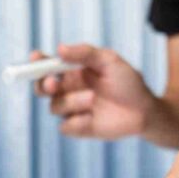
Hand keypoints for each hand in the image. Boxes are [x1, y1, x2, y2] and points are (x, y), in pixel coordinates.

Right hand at [32, 44, 157, 138]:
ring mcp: (72, 110)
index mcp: (71, 72)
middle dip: (43, 84)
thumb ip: (85, 53)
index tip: (36, 58)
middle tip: (54, 82)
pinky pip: (65, 126)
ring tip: (93, 98)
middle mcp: (68, 91)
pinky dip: (78, 121)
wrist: (143, 110)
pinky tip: (94, 117)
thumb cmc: (127, 82)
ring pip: (55, 106)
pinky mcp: (77, 128)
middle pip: (41, 88)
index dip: (37, 63)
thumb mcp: (109, 61)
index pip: (46, 67)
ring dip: (72, 101)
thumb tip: (59, 49)